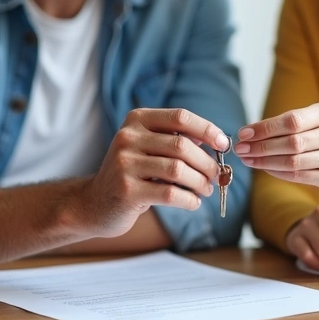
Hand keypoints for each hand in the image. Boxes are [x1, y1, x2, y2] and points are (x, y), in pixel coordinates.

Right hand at [76, 108, 228, 237]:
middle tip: (217, 175)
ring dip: (200, 182)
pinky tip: (194, 202)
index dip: (207, 129)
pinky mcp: (127, 191)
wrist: (94, 203)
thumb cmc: (131, 173)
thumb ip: (176, 139)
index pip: (180, 117)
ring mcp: (124, 164)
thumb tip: (216, 140)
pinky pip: (170, 193)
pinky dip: (189, 199)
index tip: (224, 144)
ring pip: (178, 170)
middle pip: (182, 146)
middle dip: (206, 163)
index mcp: (137, 120)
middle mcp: (127, 137)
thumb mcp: (148, 147)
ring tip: (206, 189)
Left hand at [235, 103, 318, 200]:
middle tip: (240, 149)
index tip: (243, 133)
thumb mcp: (315, 119)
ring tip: (247, 159)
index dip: (265, 128)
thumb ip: (287, 123)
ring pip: (293, 162)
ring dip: (265, 162)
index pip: (292, 121)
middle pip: (291, 143)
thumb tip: (249, 133)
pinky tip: (264, 168)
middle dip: (260, 147)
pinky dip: (277, 172)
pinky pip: (299, 176)